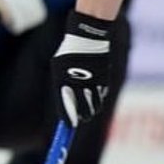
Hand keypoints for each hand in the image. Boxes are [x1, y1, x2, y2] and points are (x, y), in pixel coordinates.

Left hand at [51, 11, 113, 125]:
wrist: (88, 37)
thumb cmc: (69, 54)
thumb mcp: (59, 69)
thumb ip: (62, 90)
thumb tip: (65, 113)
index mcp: (64, 82)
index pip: (67, 108)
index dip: (68, 120)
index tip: (69, 126)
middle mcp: (79, 84)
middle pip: (84, 113)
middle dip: (80, 117)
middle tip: (78, 117)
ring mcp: (93, 83)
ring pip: (95, 108)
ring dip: (90, 109)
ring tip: (86, 104)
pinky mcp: (104, 80)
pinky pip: (101, 96)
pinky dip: (97, 98)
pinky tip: (93, 91)